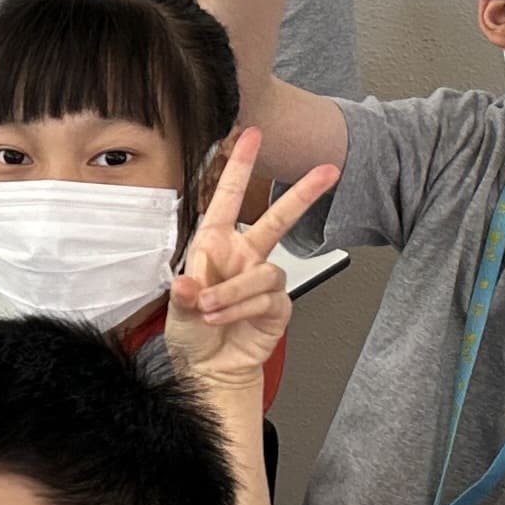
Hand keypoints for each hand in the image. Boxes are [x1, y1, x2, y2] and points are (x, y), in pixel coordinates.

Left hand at [163, 128, 339, 391]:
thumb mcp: (176, 306)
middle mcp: (242, 256)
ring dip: (233, 292)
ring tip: (210, 309)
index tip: (250, 136)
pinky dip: (240, 309)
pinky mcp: (277, 305)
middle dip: (302, 194)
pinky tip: (223, 319)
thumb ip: (185, 291)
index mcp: (215, 244)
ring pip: (263, 272)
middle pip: (277, 219)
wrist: (208, 369)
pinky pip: (267, 298)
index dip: (239, 167)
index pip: (227, 198)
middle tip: (328, 172)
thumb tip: (191, 280)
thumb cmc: (192, 332)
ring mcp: (262, 280)